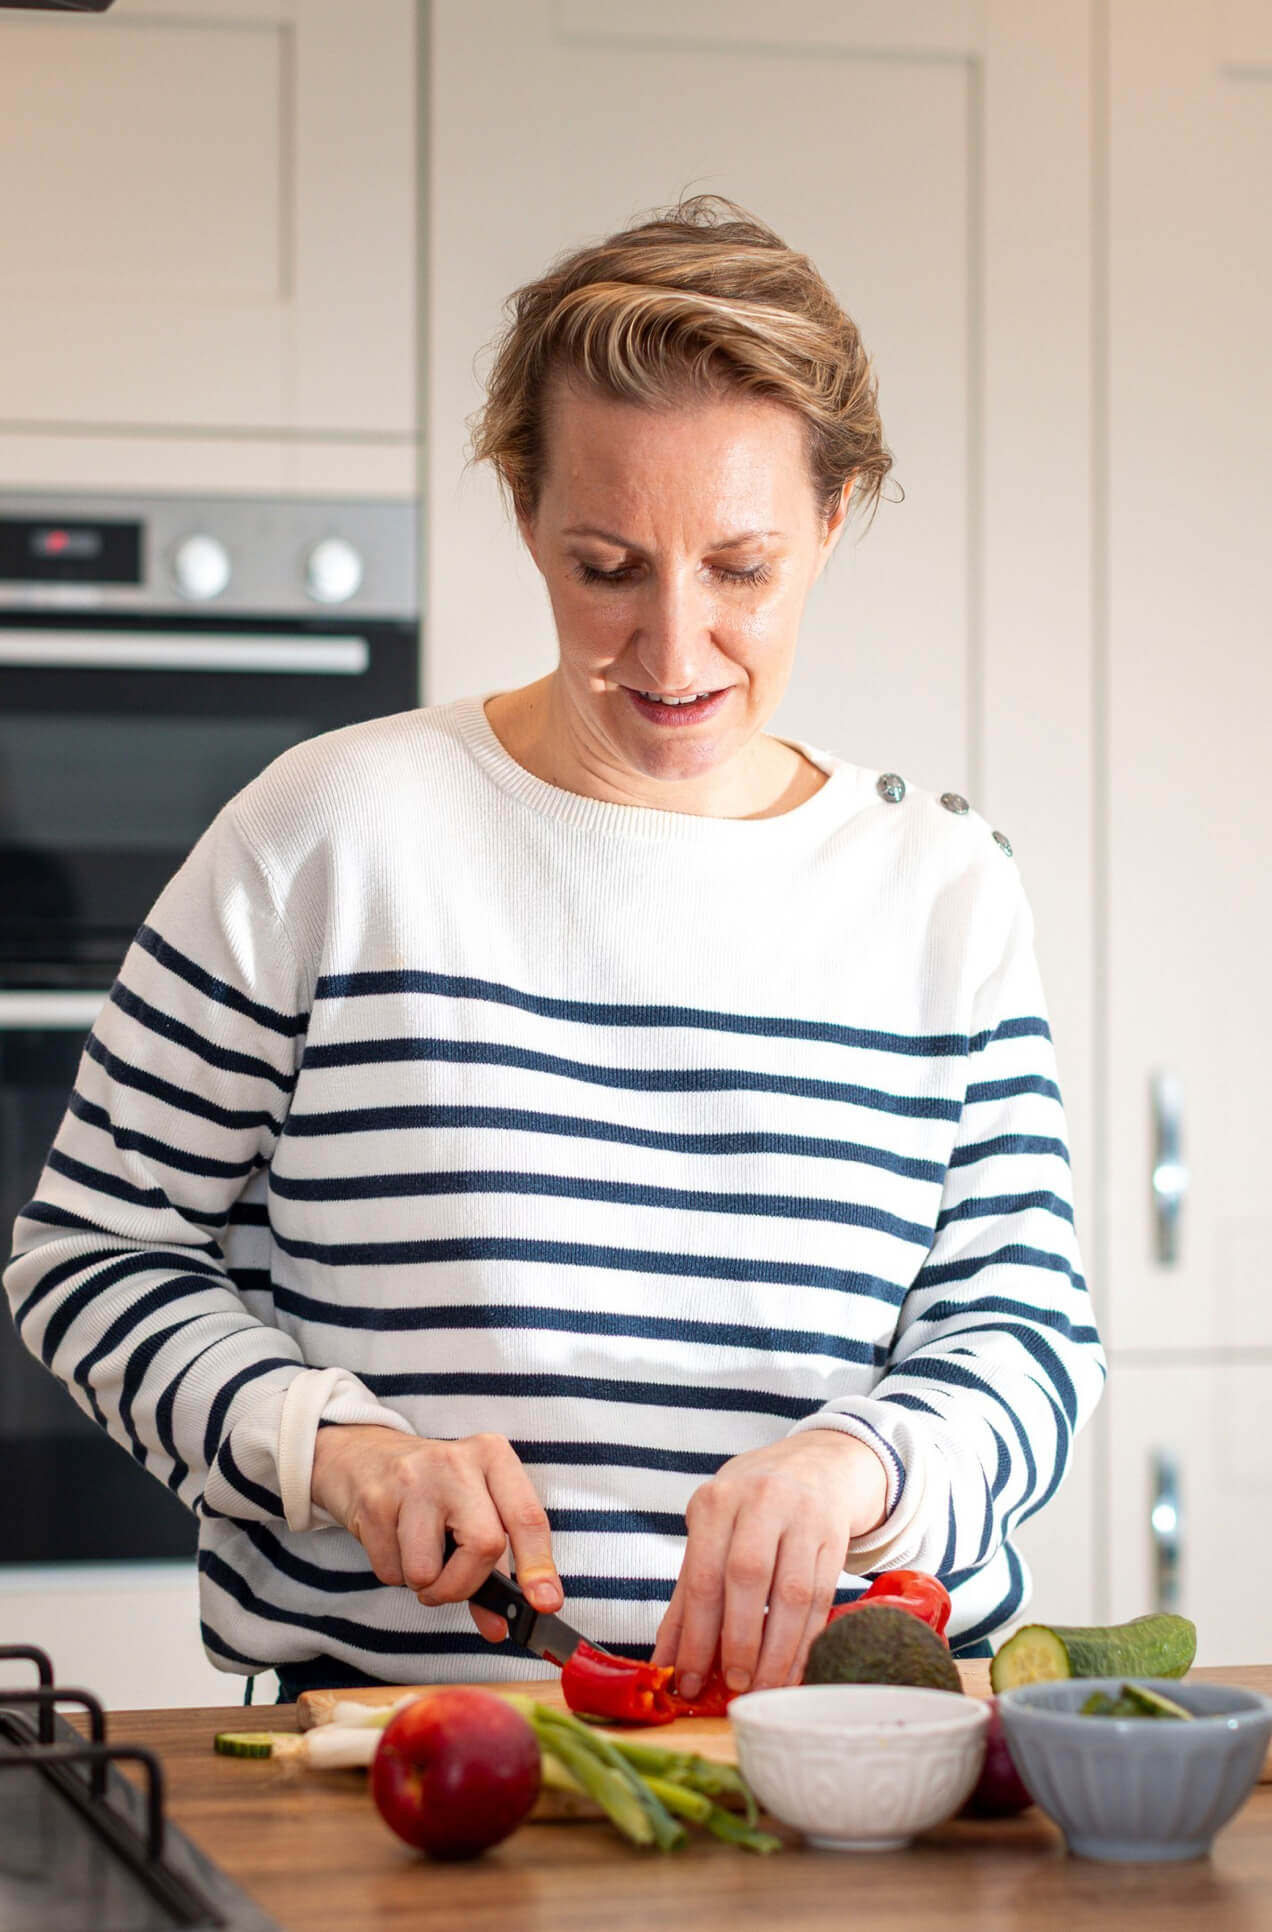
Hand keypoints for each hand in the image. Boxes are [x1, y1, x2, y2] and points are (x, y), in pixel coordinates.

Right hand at [310, 1425, 561, 1642]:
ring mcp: (412, 1479)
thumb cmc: (432, 1489)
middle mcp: (456, 1462)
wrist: (362, 1455)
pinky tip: (394, 1542)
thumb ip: (491, 1564)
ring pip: (428, 1571)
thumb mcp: (472, 1506)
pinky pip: (391, 1572)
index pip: (527, 1517)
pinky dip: (394, 1573)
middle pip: (484, 1546)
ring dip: (424, 1584)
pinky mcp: (374, 1502)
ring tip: (418, 1555)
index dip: (539, 1567)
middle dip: (466, 1586)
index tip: (545, 1604)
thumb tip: (499, 1626)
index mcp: (492, 1456)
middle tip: (450, 1589)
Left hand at [651, 1430, 888, 1697]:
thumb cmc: (751, 1506)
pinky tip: (793, 1668)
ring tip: (763, 1686)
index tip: (690, 1681)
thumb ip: (688, 1596)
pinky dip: (805, 1641)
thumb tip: (665, 1661)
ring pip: (792, 1593)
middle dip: (739, 1641)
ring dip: (777, 1650)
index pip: (702, 1576)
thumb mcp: (712, 1532)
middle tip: (733, 1684)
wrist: (815, 1465)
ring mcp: (803, 1516)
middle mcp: (760, 1501)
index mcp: (717, 1501)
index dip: (696, 1636)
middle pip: (747, 1578)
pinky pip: (821, 1597)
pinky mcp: (835, 1536)